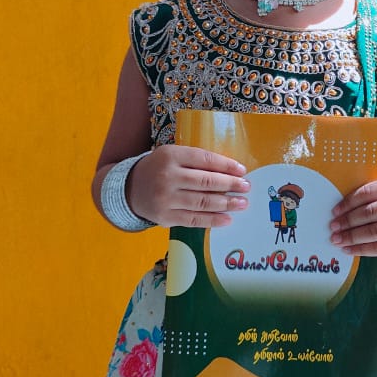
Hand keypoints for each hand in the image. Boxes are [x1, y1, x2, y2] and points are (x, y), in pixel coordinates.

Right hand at [127, 146, 249, 227]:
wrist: (130, 189)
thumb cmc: (159, 169)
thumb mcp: (172, 155)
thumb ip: (196, 161)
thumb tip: (230, 171)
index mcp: (170, 156)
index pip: (204, 160)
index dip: (226, 165)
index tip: (242, 170)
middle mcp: (167, 177)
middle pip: (205, 182)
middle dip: (230, 185)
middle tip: (246, 187)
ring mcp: (166, 199)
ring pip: (202, 202)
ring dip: (226, 204)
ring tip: (241, 203)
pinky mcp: (166, 217)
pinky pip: (194, 219)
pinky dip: (213, 220)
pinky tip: (227, 219)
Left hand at [329, 178, 376, 259]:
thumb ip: (371, 198)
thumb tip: (339, 212)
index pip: (369, 192)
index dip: (348, 202)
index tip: (334, 212)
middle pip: (371, 213)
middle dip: (348, 221)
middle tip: (333, 227)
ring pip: (374, 232)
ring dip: (351, 237)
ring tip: (337, 239)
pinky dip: (361, 250)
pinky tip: (348, 249)